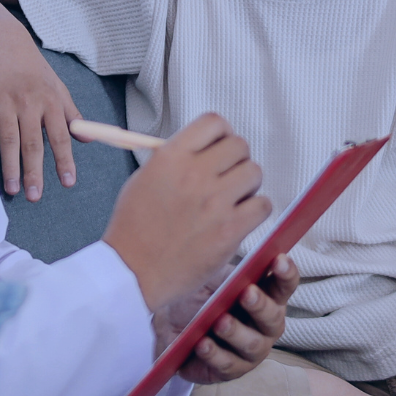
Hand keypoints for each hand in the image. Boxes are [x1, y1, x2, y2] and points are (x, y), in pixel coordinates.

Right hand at [0, 17, 81, 201]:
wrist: (4, 38)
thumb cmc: (33, 67)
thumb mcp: (58, 87)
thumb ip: (72, 114)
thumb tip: (87, 140)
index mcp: (51, 102)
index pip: (60, 136)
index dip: (64, 160)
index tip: (68, 182)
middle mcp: (30, 103)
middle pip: (33, 142)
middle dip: (34, 171)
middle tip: (35, 196)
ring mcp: (6, 99)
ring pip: (9, 137)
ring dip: (10, 164)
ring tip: (11, 189)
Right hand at [102, 114, 271, 310]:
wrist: (133, 273)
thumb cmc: (134, 228)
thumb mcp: (143, 179)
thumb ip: (174, 158)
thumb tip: (203, 147)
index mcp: (170, 157)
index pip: (214, 122)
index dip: (222, 133)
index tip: (219, 148)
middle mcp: (194, 174)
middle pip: (239, 145)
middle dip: (236, 160)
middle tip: (226, 178)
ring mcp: (214, 202)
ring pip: (254, 172)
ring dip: (247, 184)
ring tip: (232, 199)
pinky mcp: (230, 230)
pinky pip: (262, 205)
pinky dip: (256, 210)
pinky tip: (240, 218)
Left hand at [153, 255, 299, 384]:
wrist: (165, 323)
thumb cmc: (197, 294)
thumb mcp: (210, 274)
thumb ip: (228, 261)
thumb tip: (236, 230)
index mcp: (266, 296)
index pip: (285, 284)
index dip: (286, 273)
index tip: (279, 260)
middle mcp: (264, 325)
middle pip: (274, 318)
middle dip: (260, 305)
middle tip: (246, 293)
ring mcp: (249, 351)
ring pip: (253, 345)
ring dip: (236, 332)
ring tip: (219, 322)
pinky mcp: (228, 370)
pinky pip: (227, 366)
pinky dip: (214, 354)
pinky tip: (201, 343)